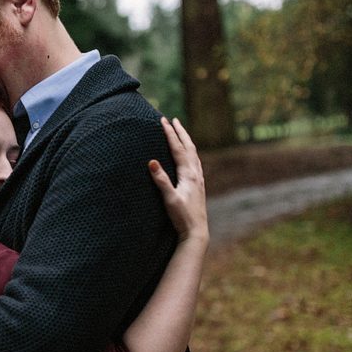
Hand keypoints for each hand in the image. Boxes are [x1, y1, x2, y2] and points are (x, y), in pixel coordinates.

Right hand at [148, 117, 208, 245]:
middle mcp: (196, 174)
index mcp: (189, 174)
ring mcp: (199, 180)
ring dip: (186, 141)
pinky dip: (191, 153)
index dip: (170, 134)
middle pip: (189, 147)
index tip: (163, 120)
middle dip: (180, 132)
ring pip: (194, 154)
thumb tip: (151, 162)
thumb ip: (161, 180)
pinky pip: (195, 163)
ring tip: (181, 133)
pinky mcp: (198, 186)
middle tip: (173, 120)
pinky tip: (190, 157)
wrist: (197, 231)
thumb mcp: (169, 199)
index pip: (178, 149)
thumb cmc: (182, 217)